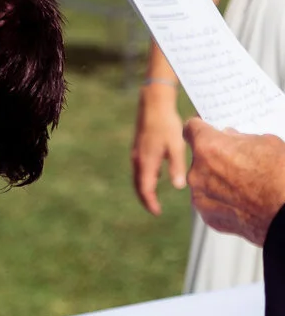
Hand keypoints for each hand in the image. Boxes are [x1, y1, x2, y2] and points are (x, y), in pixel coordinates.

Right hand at [132, 83, 186, 215]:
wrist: (153, 103)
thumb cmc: (167, 123)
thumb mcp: (175, 146)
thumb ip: (177, 167)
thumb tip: (179, 187)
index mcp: (146, 161)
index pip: (145, 189)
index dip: (150, 202)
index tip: (157, 212)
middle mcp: (138, 159)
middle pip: (138, 186)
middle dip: (145, 198)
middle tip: (154, 209)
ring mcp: (137, 153)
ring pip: (137, 177)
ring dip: (144, 188)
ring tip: (153, 196)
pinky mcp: (139, 147)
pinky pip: (139, 168)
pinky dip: (145, 177)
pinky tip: (156, 175)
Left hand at [184, 118, 284, 245]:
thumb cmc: (279, 175)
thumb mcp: (264, 142)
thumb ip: (238, 138)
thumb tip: (229, 137)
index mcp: (208, 147)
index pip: (191, 129)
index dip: (200, 127)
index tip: (204, 128)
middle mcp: (197, 172)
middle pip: (199, 158)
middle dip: (213, 157)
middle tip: (234, 160)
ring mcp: (200, 196)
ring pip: (203, 182)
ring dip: (216, 180)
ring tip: (241, 184)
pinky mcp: (207, 216)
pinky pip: (209, 202)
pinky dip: (221, 200)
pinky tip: (240, 200)